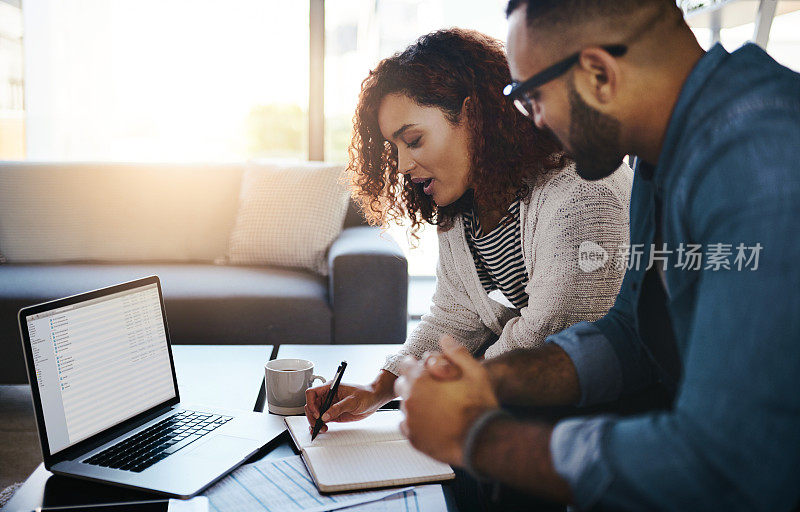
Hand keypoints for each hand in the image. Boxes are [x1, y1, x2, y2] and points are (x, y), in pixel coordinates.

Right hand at [304, 371, 395, 433]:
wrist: (374, 399)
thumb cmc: (365, 394)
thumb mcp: (352, 401)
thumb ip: (338, 408)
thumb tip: (325, 416)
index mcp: (330, 388)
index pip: (312, 393)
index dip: (311, 403)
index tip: (317, 413)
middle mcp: (328, 396)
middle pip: (311, 405)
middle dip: (312, 416)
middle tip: (317, 424)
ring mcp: (330, 406)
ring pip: (315, 414)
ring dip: (315, 422)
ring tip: (321, 429)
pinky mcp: (333, 414)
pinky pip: (322, 420)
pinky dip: (319, 425)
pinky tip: (321, 429)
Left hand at [395, 336, 498, 465]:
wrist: (483, 440)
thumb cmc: (479, 406)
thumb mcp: (475, 372)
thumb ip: (457, 353)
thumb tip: (445, 338)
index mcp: (420, 382)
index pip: (405, 365)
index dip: (414, 364)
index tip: (422, 368)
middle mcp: (410, 401)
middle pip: (402, 385)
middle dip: (412, 383)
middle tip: (430, 387)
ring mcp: (410, 421)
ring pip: (405, 407)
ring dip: (415, 403)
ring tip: (435, 406)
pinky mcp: (414, 439)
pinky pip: (407, 426)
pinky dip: (416, 423)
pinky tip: (432, 422)